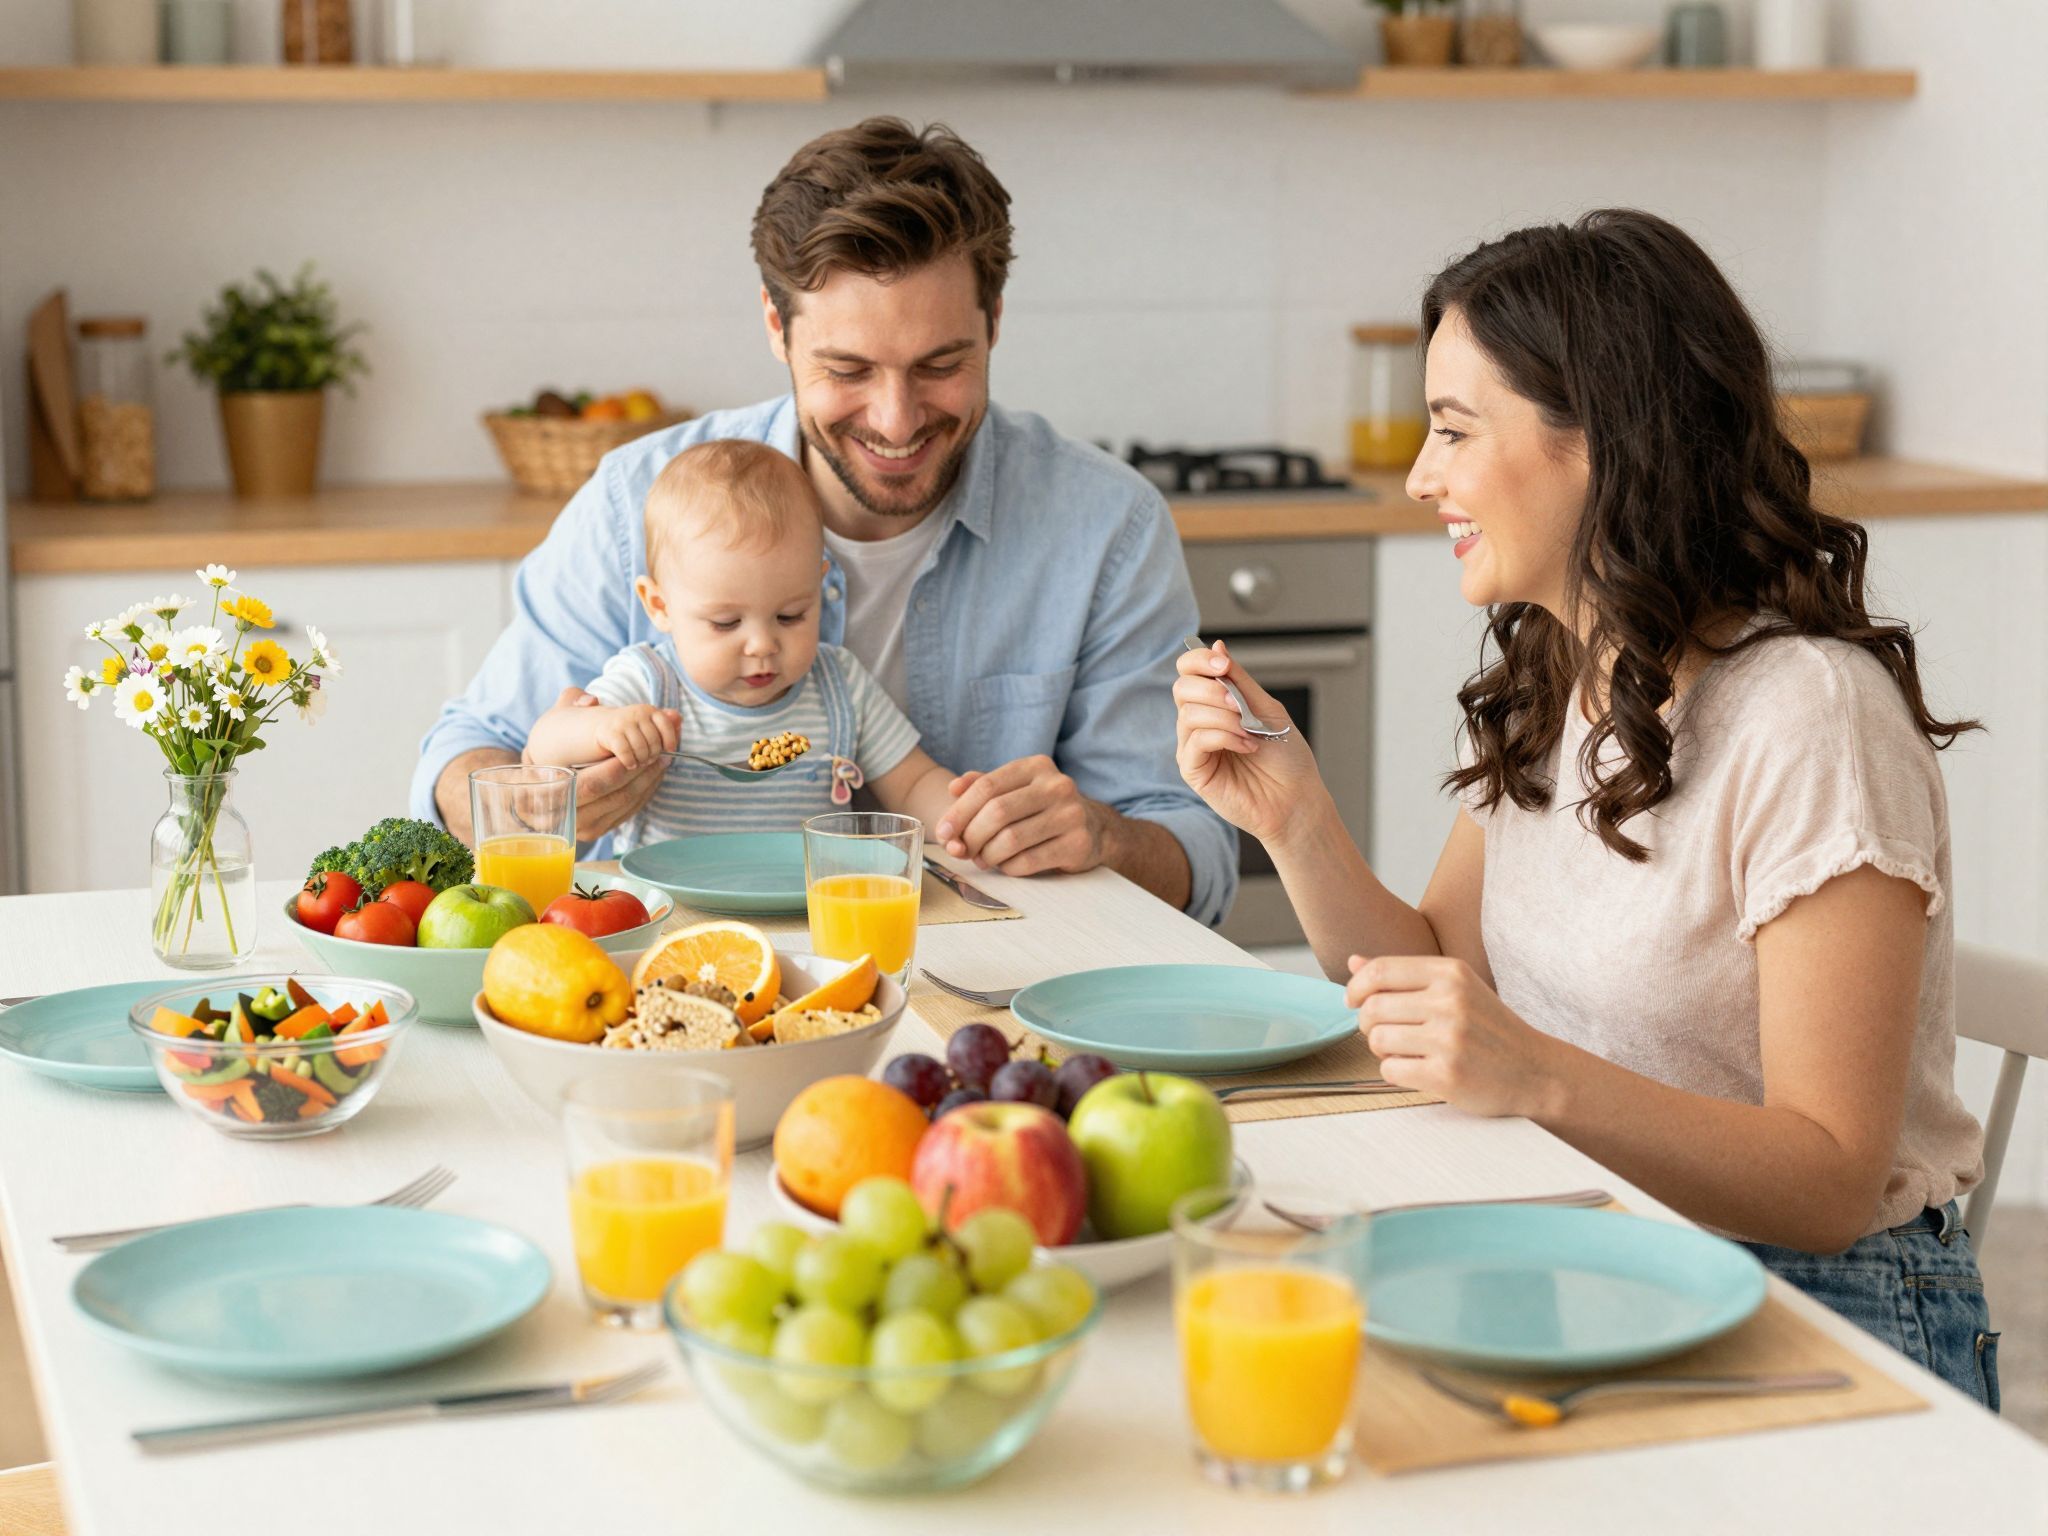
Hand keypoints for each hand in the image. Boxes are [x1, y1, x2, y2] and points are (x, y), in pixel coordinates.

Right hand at [536, 688, 667, 840]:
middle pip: (612, 796)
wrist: (538, 787)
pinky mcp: (597, 831)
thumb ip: (569, 704)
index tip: (640, 749)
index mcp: (546, 793)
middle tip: (661, 754)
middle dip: (641, 774)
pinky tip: (655, 775)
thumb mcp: (551, 725)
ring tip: (663, 760)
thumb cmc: (547, 750)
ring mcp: (581, 827)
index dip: (618, 767)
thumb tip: (591, 699)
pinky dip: (645, 794)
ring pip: (623, 806)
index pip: (591, 784)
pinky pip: (627, 813)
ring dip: (648, 783)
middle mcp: (563, 816)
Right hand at [596, 704, 680, 771]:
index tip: (670, 751)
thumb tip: (679, 719)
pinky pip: (626, 752)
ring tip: (640, 763)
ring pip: (641, 748)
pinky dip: (630, 761)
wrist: (601, 727)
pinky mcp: (610, 733)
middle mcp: (636, 713)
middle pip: (654, 741)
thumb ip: (666, 725)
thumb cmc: (632, 731)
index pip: (666, 725)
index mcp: (649, 710)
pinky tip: (630, 764)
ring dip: (642, 760)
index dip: (670, 739)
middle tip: (649, 760)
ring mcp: (622, 722)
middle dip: (654, 755)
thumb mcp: (649, 726)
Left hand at [934, 755, 1107, 876]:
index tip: (943, 831)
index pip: (987, 786)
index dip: (959, 811)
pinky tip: (1005, 865)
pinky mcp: (1078, 844)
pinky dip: (1008, 867)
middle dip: (971, 836)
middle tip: (961, 850)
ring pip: (1010, 840)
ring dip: (987, 855)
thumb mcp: (1015, 789)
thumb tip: (953, 789)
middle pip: (997, 813)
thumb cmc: (1042, 809)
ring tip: (982, 858)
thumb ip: (983, 786)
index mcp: (1036, 766)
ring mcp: (1071, 815)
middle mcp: (1057, 786)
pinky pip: (1028, 861)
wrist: (1094, 829)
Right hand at [1172, 640, 1322, 845]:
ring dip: (1225, 717)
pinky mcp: (1193, 770)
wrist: (1296, 798)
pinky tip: (1247, 746)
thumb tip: (1217, 644)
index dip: (1199, 660)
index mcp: (1214, 704)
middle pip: (1182, 688)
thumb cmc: (1286, 758)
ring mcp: (1193, 747)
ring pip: (1189, 714)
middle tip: (1240, 705)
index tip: (1223, 663)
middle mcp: (1199, 723)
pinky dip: (1224, 737)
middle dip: (1213, 689)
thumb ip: (1239, 680)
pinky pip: (1196, 741)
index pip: (1189, 671)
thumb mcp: (1266, 708)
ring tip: (1250, 731)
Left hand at [1347, 954, 1559, 1118]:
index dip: (1355, 987)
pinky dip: (1396, 1072)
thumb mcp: (1455, 989)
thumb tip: (1353, 961)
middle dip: (1367, 1023)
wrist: (1535, 1071)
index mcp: (1450, 973)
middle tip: (1383, 1032)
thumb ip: (1404, 974)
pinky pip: (1391, 1070)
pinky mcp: (1447, 1075)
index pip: (1379, 970)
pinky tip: (1417, 1069)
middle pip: (1372, 1007)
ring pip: (1377, 1040)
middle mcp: (1450, 1001)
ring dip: (1382, 1050)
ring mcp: (1449, 1039)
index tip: (1353, 1001)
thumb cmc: (1489, 1028)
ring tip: (1406, 1051)